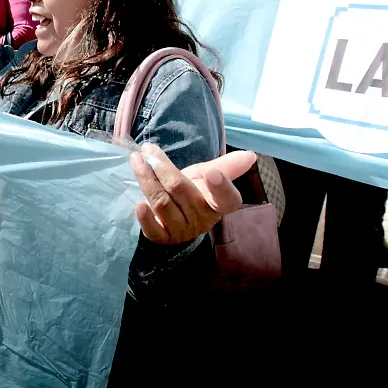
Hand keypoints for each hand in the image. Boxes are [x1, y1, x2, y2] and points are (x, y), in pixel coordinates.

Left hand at [131, 145, 255, 244]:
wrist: (175, 207)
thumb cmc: (194, 189)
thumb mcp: (208, 174)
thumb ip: (227, 166)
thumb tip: (250, 155)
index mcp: (219, 205)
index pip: (227, 200)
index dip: (221, 188)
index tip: (212, 172)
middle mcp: (202, 220)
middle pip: (181, 190)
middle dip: (162, 168)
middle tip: (149, 150)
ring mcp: (182, 231)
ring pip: (162, 202)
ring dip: (147, 180)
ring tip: (137, 160)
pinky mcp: (163, 238)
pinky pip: (154, 231)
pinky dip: (145, 218)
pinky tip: (139, 204)